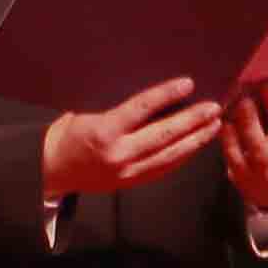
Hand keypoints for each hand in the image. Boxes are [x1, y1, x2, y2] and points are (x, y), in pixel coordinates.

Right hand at [40, 75, 225, 201]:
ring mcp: (127, 172)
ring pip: (170, 156)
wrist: (53, 170)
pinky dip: (184, 156)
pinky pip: (164, 168)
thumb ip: (117, 106)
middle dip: (192, 121)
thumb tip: (152, 91)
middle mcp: (118, 154)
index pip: (141, 109)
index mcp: (104, 131)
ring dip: (196, 140)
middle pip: (164, 135)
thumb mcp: (86, 111)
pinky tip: (197, 144)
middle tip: (214, 107)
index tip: (188, 84)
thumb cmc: (69, 133)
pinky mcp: (132, 183)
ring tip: (215, 125)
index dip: (166, 95)